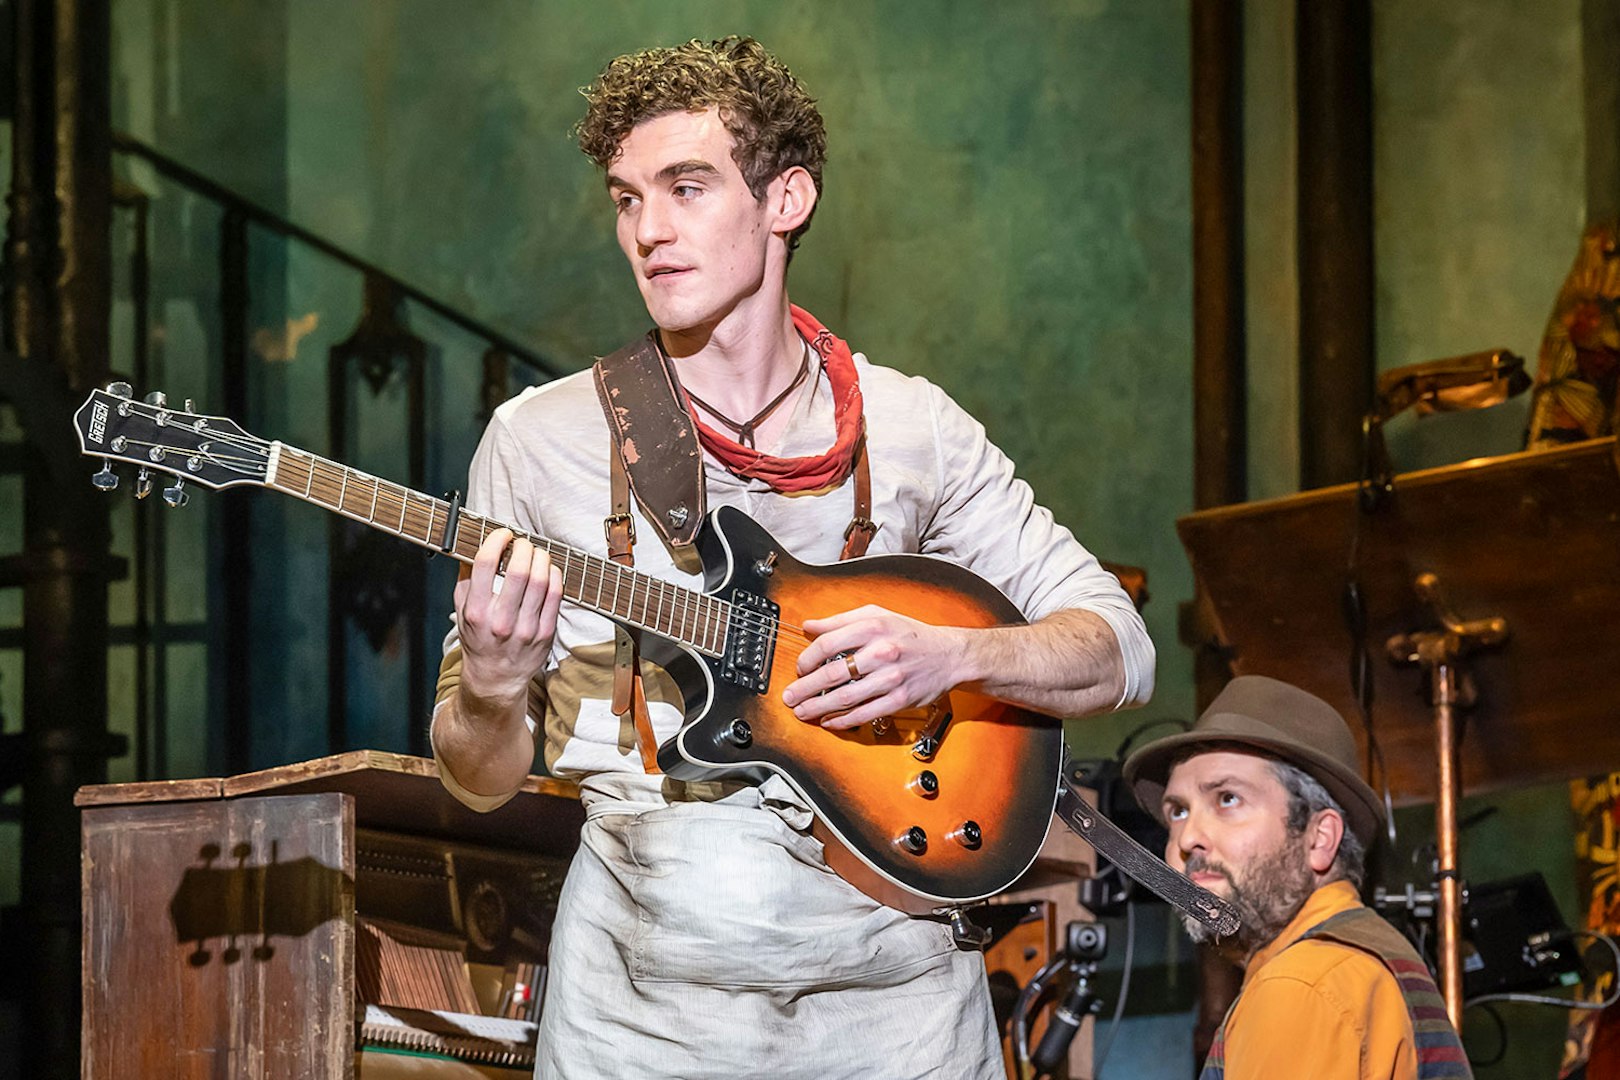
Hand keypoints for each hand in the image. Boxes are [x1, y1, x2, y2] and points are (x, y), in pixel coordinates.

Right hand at [453, 528, 563, 709]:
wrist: (496, 678)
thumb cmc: (479, 640)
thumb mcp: (462, 611)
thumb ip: (466, 579)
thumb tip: (474, 544)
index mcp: (477, 612)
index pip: (486, 564)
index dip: (496, 540)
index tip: (502, 534)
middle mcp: (501, 621)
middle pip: (520, 570)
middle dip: (523, 547)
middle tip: (521, 543)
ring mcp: (526, 629)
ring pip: (542, 580)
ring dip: (541, 558)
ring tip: (535, 554)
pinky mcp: (545, 633)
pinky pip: (556, 595)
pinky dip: (554, 575)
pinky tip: (547, 570)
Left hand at [782, 605, 969, 729]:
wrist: (949, 655)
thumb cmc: (910, 634)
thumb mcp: (877, 615)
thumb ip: (841, 620)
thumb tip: (809, 625)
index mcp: (873, 627)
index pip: (828, 644)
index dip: (807, 659)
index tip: (799, 669)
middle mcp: (881, 652)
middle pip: (832, 674)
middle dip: (805, 689)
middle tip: (790, 696)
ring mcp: (891, 678)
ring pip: (846, 697)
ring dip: (819, 707)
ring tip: (803, 712)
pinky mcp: (900, 699)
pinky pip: (865, 713)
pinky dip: (843, 720)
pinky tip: (829, 721)